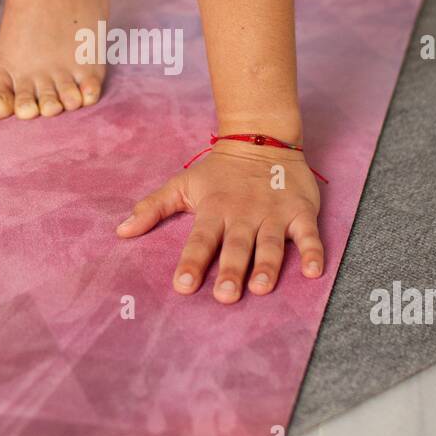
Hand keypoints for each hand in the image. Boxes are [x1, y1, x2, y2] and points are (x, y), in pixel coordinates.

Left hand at [115, 142, 323, 303]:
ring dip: (268, 265)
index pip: (200, 240)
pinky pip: (309, 234)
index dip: (191, 263)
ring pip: (271, 243)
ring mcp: (274, 213)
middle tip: (225, 296)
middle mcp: (244, 214)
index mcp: (214, 209)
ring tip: (262, 288)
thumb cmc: (220, 171)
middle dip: (231, 270)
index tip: (182, 286)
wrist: (263, 138)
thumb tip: (120, 231)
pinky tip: (315, 272)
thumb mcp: (183, 184)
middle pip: (236, 246)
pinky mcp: (301, 211)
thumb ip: (153, 208)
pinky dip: (314, 252)